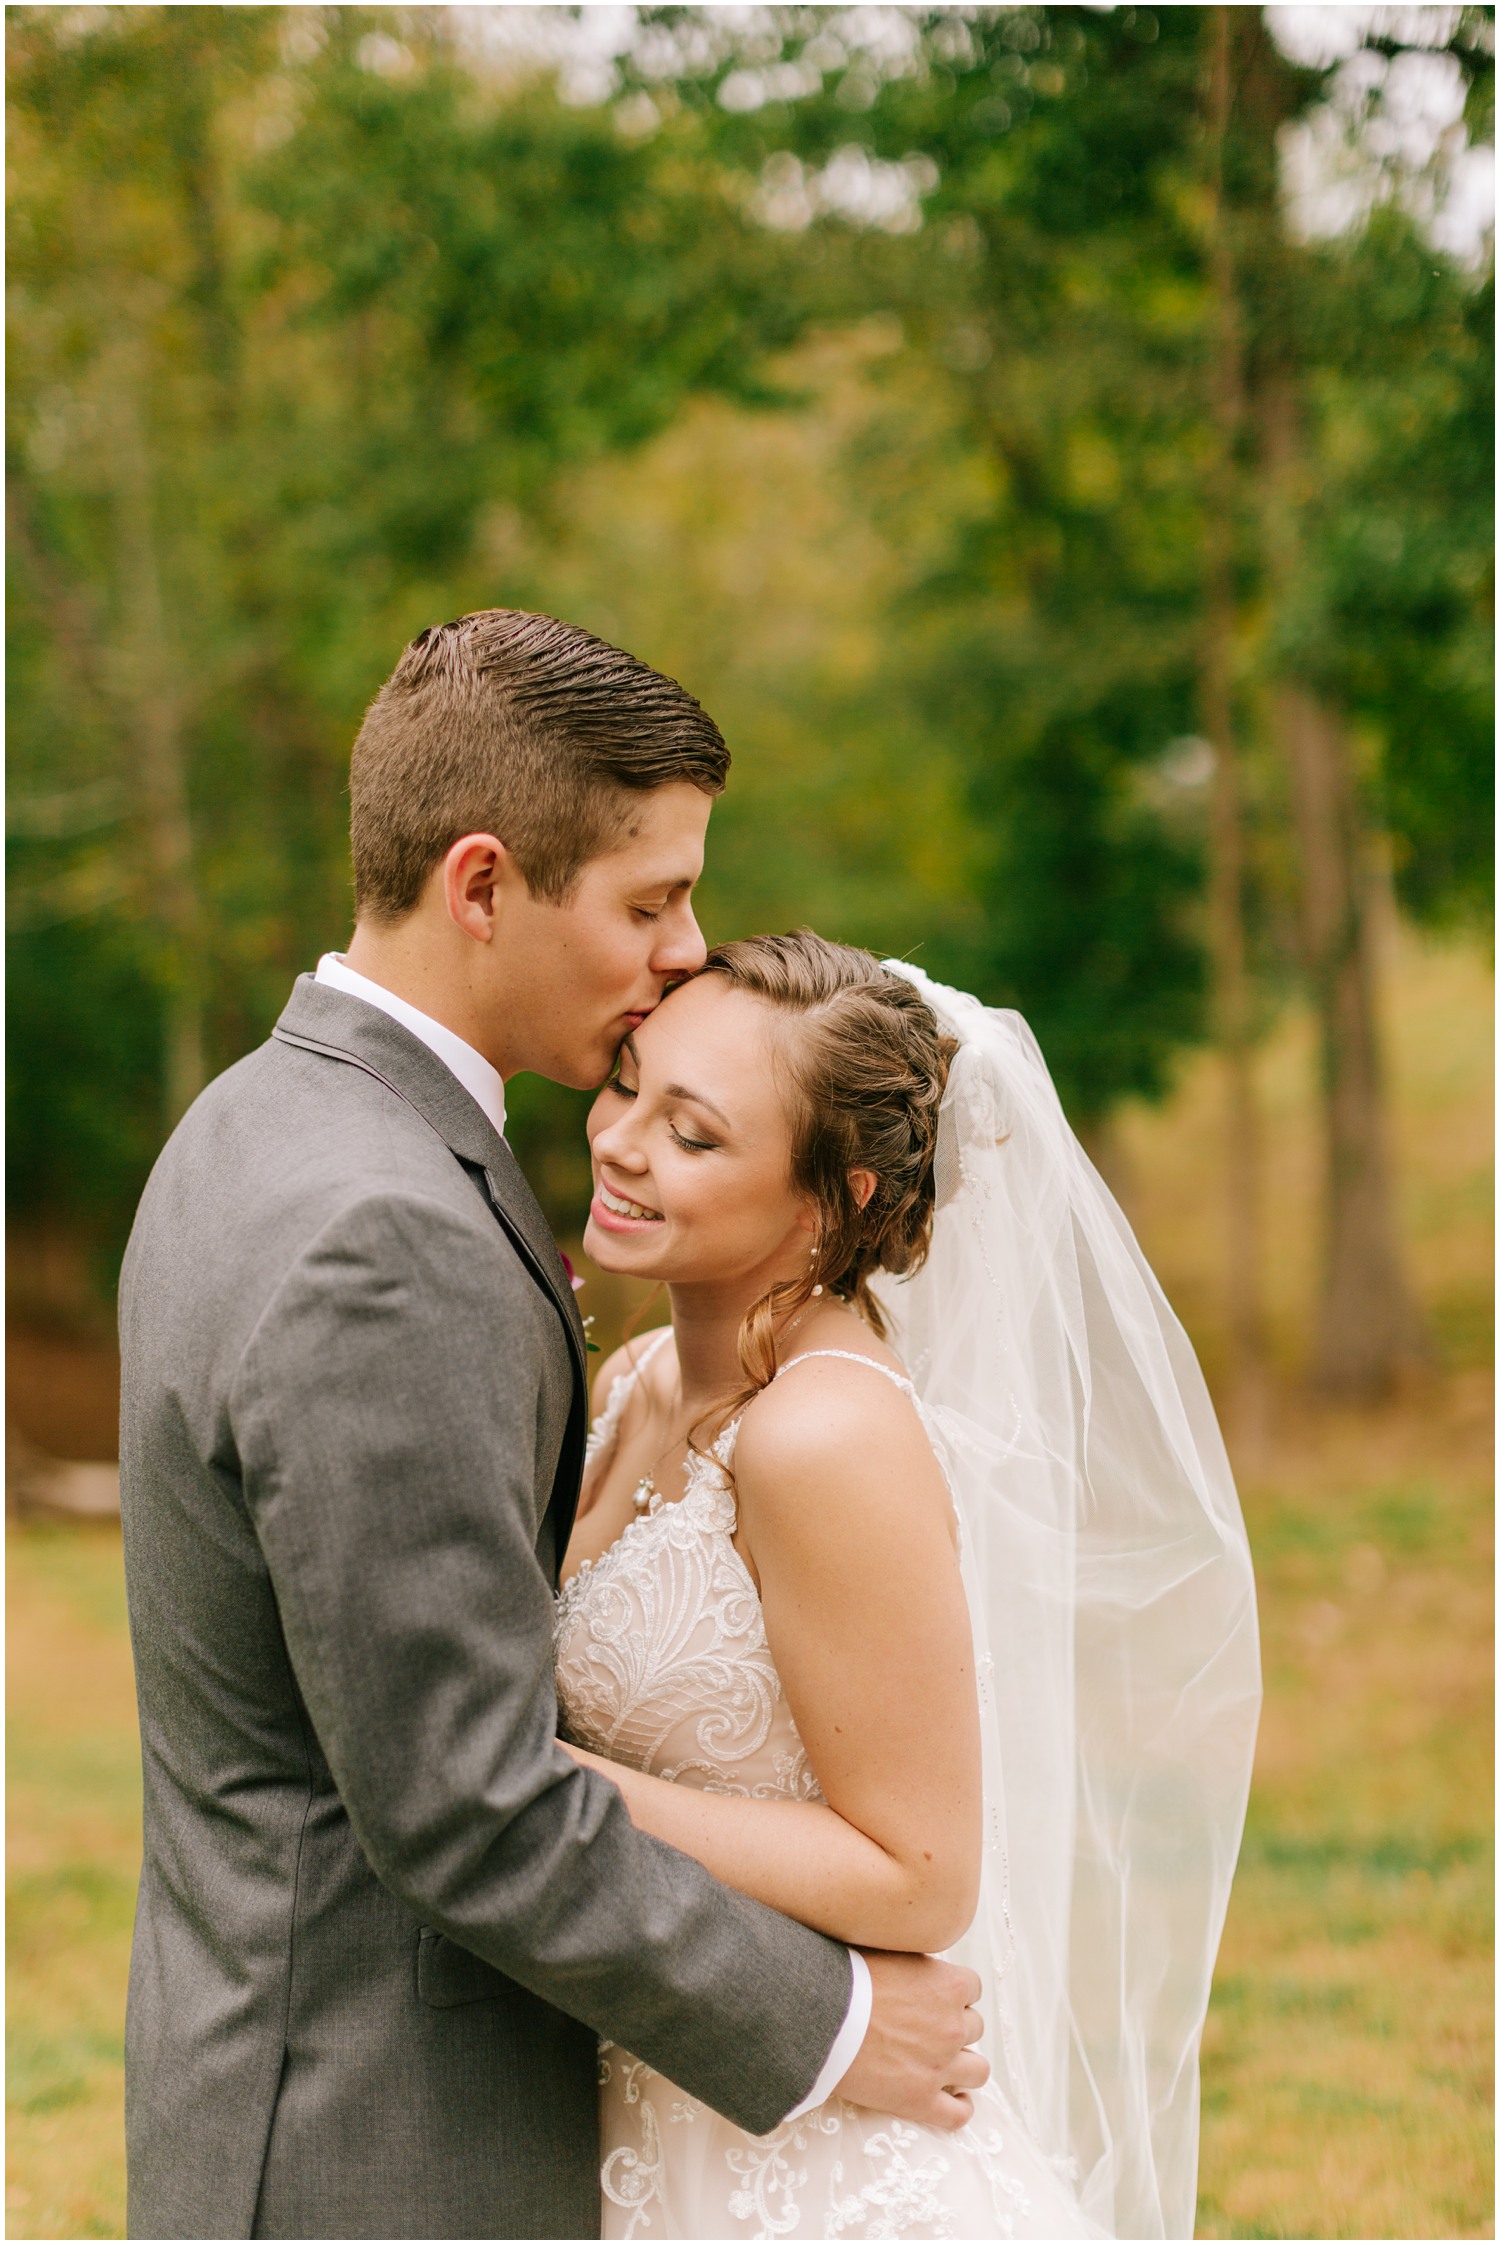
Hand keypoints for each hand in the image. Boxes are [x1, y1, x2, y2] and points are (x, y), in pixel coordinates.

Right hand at [837, 1950, 987, 2132]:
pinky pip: (959, 2114)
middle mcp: (953, 2026)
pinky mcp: (921, 2100)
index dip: (953, 1994)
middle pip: (974, 2027)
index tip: (936, 1999)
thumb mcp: (889, 1951)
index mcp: (949, 1985)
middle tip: (929, 2029)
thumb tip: (918, 1964)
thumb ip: (916, 1962)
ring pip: (978, 2070)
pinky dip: (960, 2107)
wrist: (822, 2019)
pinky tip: (953, 2099)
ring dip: (964, 2066)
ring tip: (946, 2064)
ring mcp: (940, 2066)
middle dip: (955, 2027)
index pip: (972, 1988)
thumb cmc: (847, 1980)